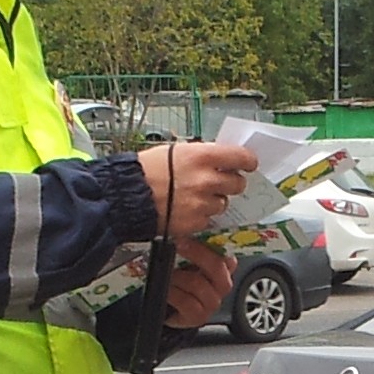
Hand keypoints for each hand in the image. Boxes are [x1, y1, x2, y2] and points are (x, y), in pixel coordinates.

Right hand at [139, 142, 259, 236]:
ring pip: (223, 204)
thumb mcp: (175, 151)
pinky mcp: (196, 222)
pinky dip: (200, 215)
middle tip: (217, 182)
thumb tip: (220, 160)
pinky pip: (208, 219)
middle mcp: (206, 180)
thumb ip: (202, 156)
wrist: (125, 197)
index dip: (247, 162)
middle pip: (238, 184)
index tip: (248, 164)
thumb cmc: (145, 171)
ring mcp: (202, 203)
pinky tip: (184, 209)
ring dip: (213, 201)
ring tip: (192, 197)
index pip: (242, 157)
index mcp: (203, 156)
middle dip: (230, 183)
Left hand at [160, 235, 229, 330]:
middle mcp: (220, 286)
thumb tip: (186, 230)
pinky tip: (167, 291)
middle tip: (180, 244)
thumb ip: (194, 249)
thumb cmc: (180, 284)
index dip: (216, 246)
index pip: (228, 256)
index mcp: (222, 270)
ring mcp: (211, 303)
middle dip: (197, 253)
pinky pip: (187, 302)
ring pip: (199, 284)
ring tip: (168, 274)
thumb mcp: (187, 264)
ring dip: (180, 277)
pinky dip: (174, 294)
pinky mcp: (198, 317)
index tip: (197, 235)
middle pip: (217, 268)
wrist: (170, 312)